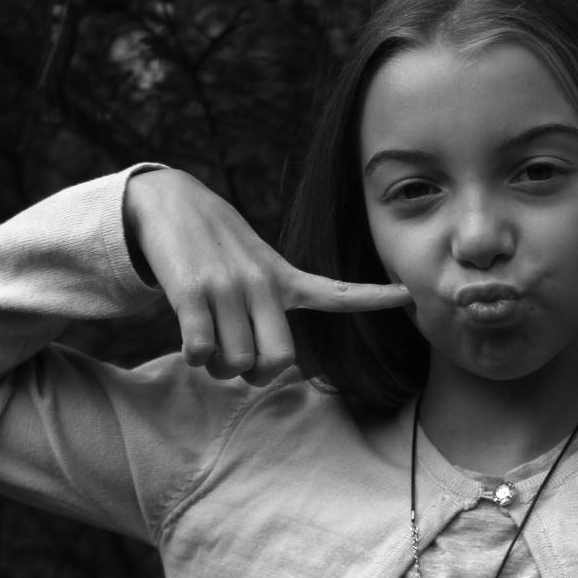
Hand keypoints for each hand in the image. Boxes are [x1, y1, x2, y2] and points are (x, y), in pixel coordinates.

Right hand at [123, 169, 408, 383]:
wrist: (167, 202)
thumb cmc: (215, 250)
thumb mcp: (257, 266)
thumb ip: (273, 308)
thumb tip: (272, 367)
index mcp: (284, 279)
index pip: (338, 291)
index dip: (375, 296)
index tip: (410, 294)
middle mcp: (262, 283)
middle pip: (279, 361)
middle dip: (257, 375)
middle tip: (239, 363)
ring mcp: (228, 287)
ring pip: (235, 363)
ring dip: (218, 369)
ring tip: (208, 343)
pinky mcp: (192, 291)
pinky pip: (201, 352)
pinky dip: (194, 357)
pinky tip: (188, 336)